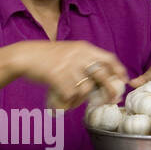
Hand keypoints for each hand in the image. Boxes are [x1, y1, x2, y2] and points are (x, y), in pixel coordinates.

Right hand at [13, 41, 128, 110]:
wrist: (26, 56)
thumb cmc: (46, 56)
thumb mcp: (69, 51)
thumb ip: (84, 59)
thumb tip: (101, 77)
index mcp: (84, 48)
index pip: (108, 58)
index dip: (118, 70)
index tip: (124, 79)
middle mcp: (79, 56)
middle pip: (102, 75)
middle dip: (111, 90)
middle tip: (113, 100)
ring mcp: (69, 67)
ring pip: (85, 89)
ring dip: (80, 98)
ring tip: (70, 97)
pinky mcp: (59, 78)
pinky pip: (70, 95)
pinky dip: (67, 101)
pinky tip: (60, 98)